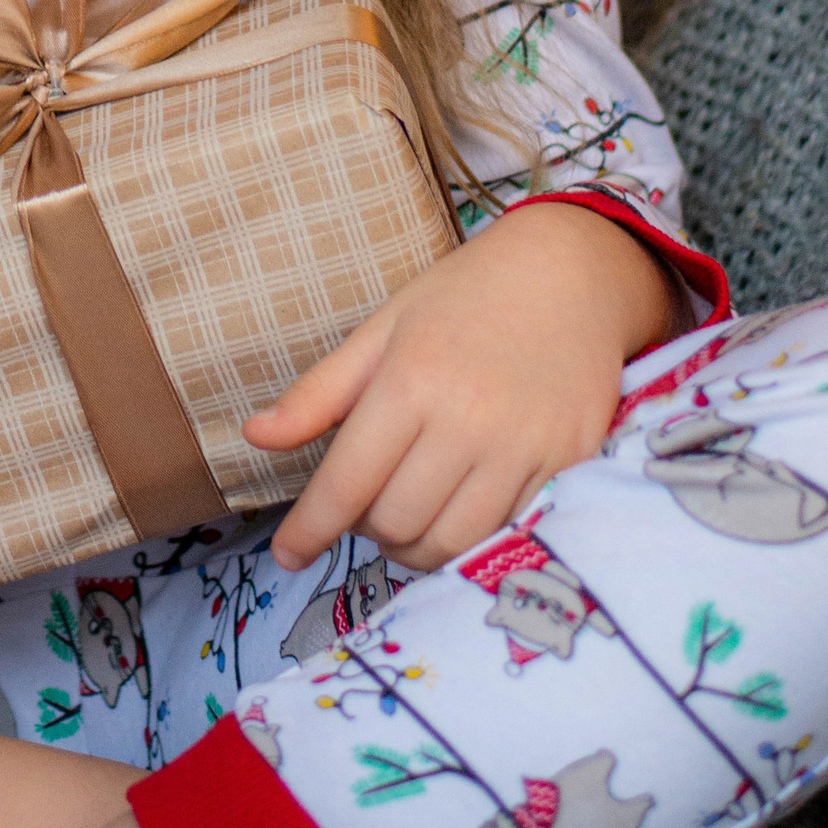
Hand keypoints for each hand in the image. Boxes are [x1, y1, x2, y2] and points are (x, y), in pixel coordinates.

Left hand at [245, 202, 677, 574]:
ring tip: (406, 518)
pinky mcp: (569, 463)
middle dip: (365, 530)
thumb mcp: (383, 329)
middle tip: (364, 508)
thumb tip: (254, 436)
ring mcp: (524, 446)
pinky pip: (509, 533)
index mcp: (411, 380)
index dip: (309, 529)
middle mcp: (467, 419)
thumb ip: (319, 393)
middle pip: (396, 522)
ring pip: (451, 542)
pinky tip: (455, 515)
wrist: (572, 273)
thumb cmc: (466, 296)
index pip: (347, 482)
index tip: (287, 554)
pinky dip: (470, 541)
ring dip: (414, 547)